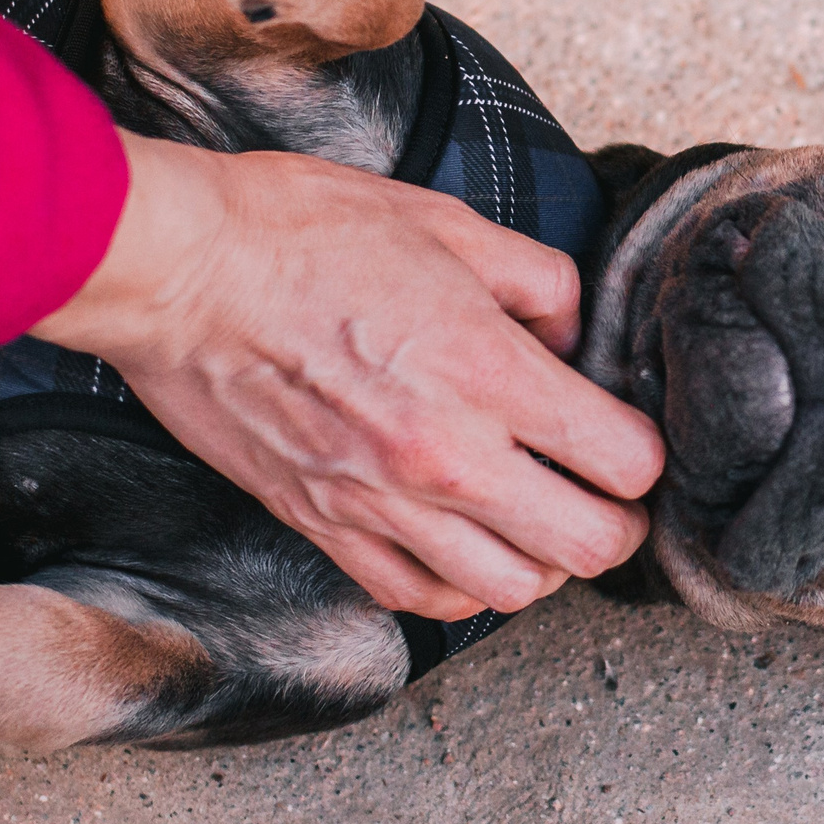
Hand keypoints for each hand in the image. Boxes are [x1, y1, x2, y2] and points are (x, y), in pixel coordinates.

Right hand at [32, 135, 664, 618]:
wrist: (179, 273)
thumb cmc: (300, 234)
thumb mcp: (448, 224)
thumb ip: (539, 284)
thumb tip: (571, 341)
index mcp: (489, 374)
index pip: (627, 463)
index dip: (644, 450)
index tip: (626, 434)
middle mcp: (446, 457)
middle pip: (591, 547)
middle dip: (617, 522)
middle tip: (605, 492)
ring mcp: (383, 504)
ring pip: (514, 590)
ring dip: (542, 560)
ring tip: (534, 518)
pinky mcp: (325, 527)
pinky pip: (422, 598)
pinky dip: (459, 584)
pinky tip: (461, 541)